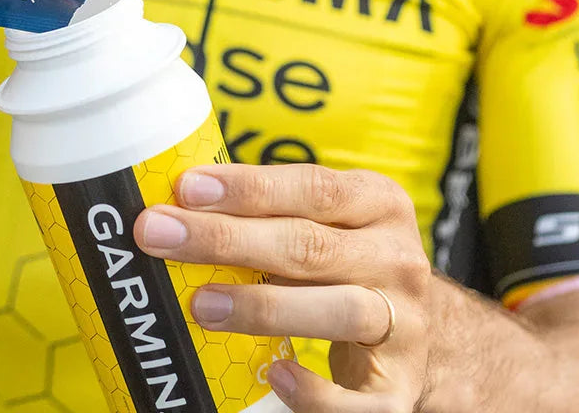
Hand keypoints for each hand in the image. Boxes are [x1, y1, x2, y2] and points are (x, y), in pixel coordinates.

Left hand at [134, 164, 429, 411]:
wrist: (418, 331)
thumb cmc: (346, 261)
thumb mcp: (328, 220)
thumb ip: (271, 209)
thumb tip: (176, 205)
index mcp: (379, 202)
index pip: (312, 186)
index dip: (248, 186)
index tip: (187, 188)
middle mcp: (398, 259)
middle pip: (309, 246)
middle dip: (226, 239)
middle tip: (160, 234)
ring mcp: (405, 326)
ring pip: (339, 310)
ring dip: (263, 306)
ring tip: (201, 303)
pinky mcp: (399, 390)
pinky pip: (360, 401)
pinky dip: (317, 392)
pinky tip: (277, 374)